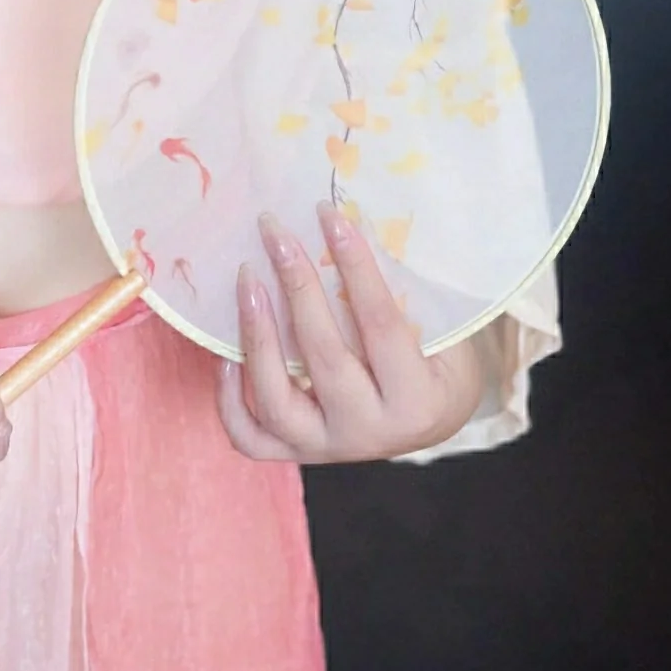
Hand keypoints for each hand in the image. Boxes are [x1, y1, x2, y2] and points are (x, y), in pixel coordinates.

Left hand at [219, 206, 486, 465]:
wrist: (434, 421)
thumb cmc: (440, 362)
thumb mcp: (445, 331)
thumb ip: (405, 294)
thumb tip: (347, 225)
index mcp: (417, 401)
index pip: (380, 324)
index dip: (355, 265)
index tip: (329, 215)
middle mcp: (369, 433)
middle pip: (323, 356)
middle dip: (297, 285)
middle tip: (276, 233)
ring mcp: (328, 448)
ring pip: (276, 403)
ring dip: (256, 336)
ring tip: (247, 280)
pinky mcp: (299, 454)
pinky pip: (250, 437)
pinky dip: (230, 400)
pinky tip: (225, 355)